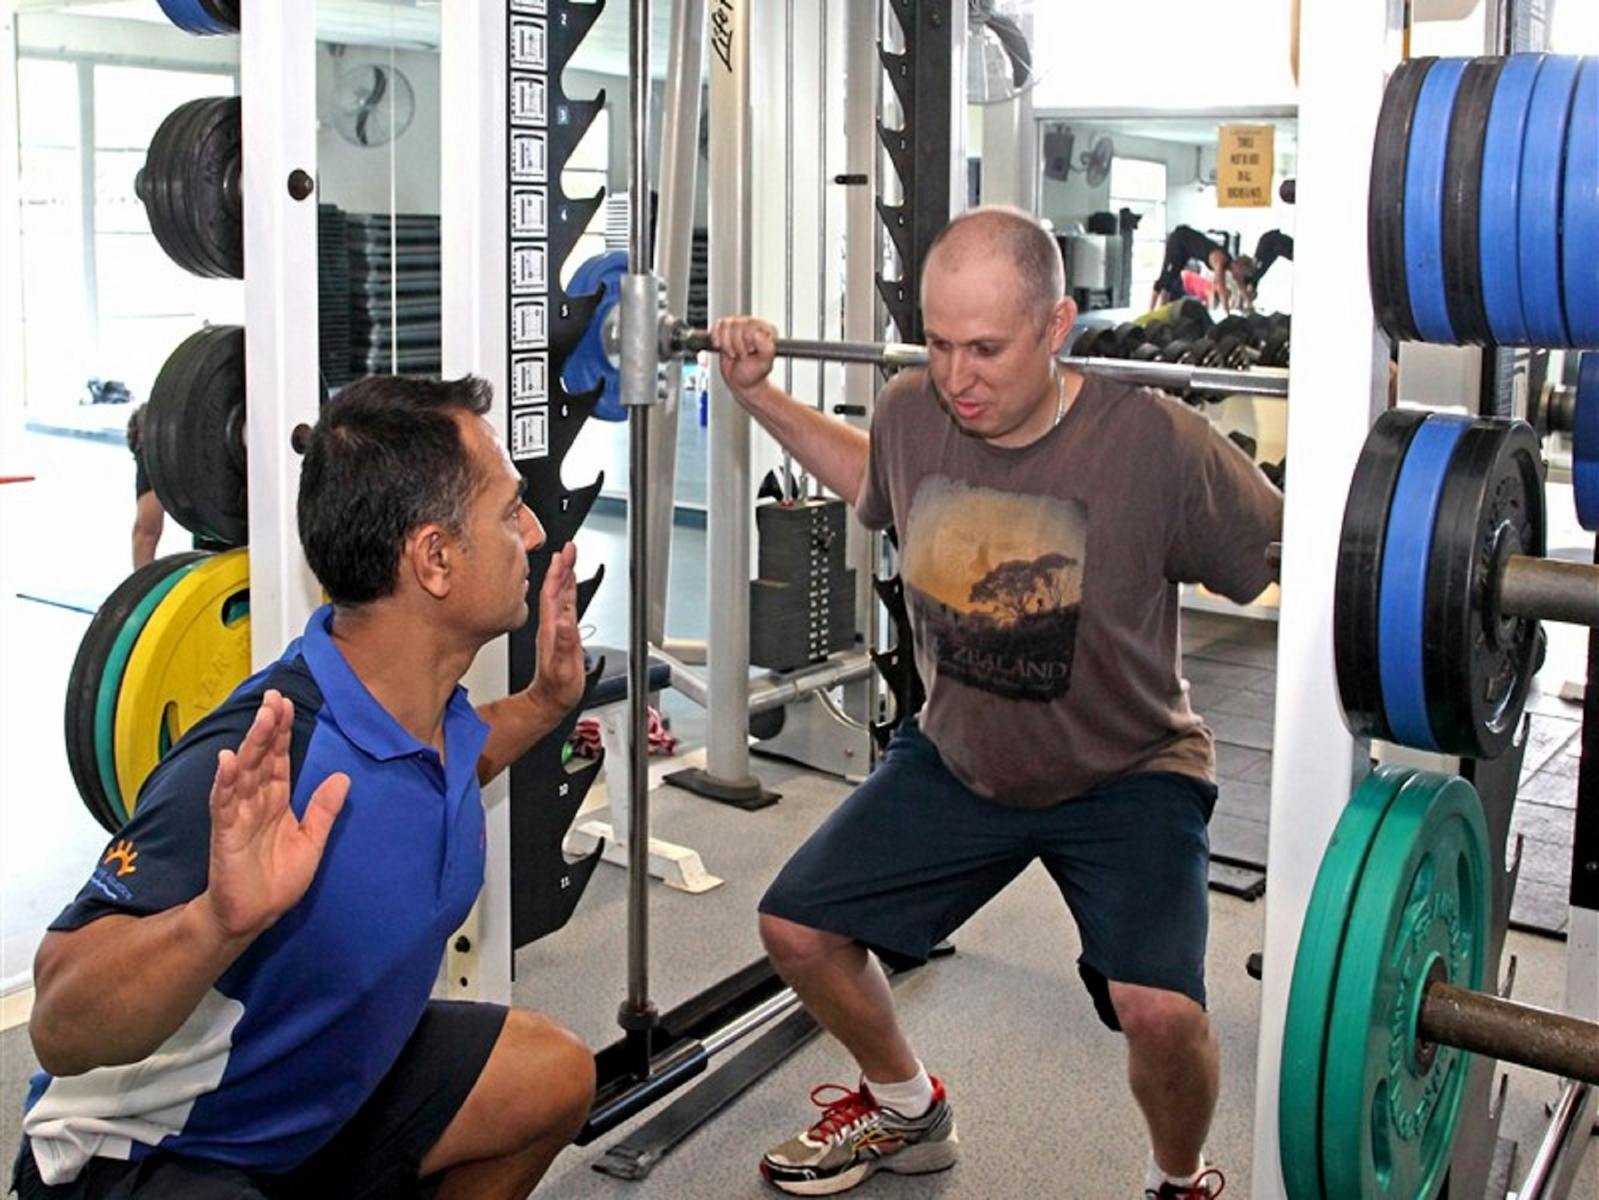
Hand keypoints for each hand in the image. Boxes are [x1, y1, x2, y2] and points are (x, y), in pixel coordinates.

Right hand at [198, 691, 347, 942]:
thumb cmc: (277, 880)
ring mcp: (238, 815)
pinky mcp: (225, 833)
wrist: (253, 916)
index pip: (278, 758)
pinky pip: (224, 803)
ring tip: (260, 718)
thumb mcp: (311, 841)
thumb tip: (342, 777)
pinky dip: (225, 781)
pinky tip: (228, 760)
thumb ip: (324, 810)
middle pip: (261, 757)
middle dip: (267, 727)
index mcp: (276, 800)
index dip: (282, 732)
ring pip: (243, 772)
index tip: (286, 703)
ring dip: (251, 744)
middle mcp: (255, 802)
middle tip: (274, 698)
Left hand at [528, 542, 584, 717]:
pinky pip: (564, 605)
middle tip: (569, 548)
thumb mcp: (563, 667)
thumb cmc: (558, 687)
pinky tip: (570, 584)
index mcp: (551, 628)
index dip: (558, 573)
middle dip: (562, 566)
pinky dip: (568, 590)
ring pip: (559, 594)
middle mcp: (552, 624)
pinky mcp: (562, 632)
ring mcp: (556, 627)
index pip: (553, 593)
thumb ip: (564, 644)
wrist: (551, 700)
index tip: (564, 555)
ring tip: (569, 558)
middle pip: (556, 588)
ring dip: (564, 575)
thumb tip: (564, 621)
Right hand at [710, 316, 778, 399]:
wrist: (741, 381)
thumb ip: (766, 348)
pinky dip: (716, 337)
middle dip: (736, 344)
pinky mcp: (727, 329)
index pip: (751, 325)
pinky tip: (721, 346)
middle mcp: (753, 325)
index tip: (749, 351)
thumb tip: (758, 334)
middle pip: (737, 324)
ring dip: (726, 343)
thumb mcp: (764, 364)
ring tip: (733, 353)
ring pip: (726, 325)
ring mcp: (740, 326)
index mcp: (767, 330)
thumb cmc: (754, 373)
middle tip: (741, 355)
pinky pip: (718, 325)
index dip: (746, 340)